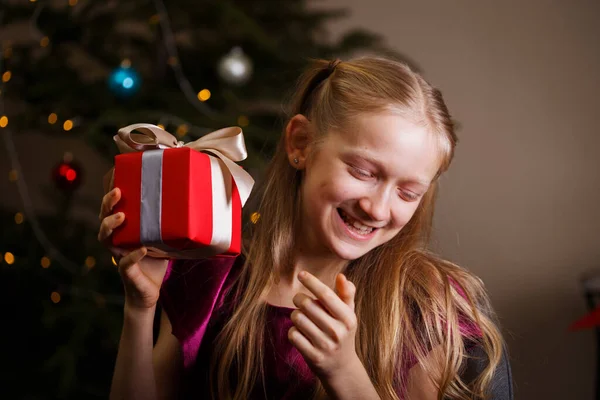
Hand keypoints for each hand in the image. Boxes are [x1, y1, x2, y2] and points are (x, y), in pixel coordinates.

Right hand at [98, 187, 168, 309]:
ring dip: (110, 226)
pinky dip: (132, 256)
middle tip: (117, 193)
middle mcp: (117, 243)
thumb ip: (167, 226)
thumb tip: (189, 205)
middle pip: (104, 220)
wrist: (149, 292)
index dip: (111, 198)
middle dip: (108, 205)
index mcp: (124, 233)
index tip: (117, 182)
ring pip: (106, 239)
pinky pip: (125, 263)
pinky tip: (141, 249)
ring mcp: (119, 257)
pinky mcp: (127, 273)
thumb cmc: (154, 263)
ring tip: (121, 216)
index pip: (111, 211)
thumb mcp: (162, 240)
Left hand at [288, 271, 358, 380]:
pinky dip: (293, 331)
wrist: (341, 367)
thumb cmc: (342, 332)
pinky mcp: (313, 356)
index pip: (326, 294)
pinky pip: (293, 334)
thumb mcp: (349, 314)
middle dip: (299, 298)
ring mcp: (325, 345)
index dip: (312, 282)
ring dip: (295, 315)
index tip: (301, 274)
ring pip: (297, 318)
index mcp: (348, 318)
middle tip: (300, 300)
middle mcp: (337, 331)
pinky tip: (300, 333)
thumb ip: (347, 294)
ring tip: (302, 318)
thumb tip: (341, 276)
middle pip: (307, 304)